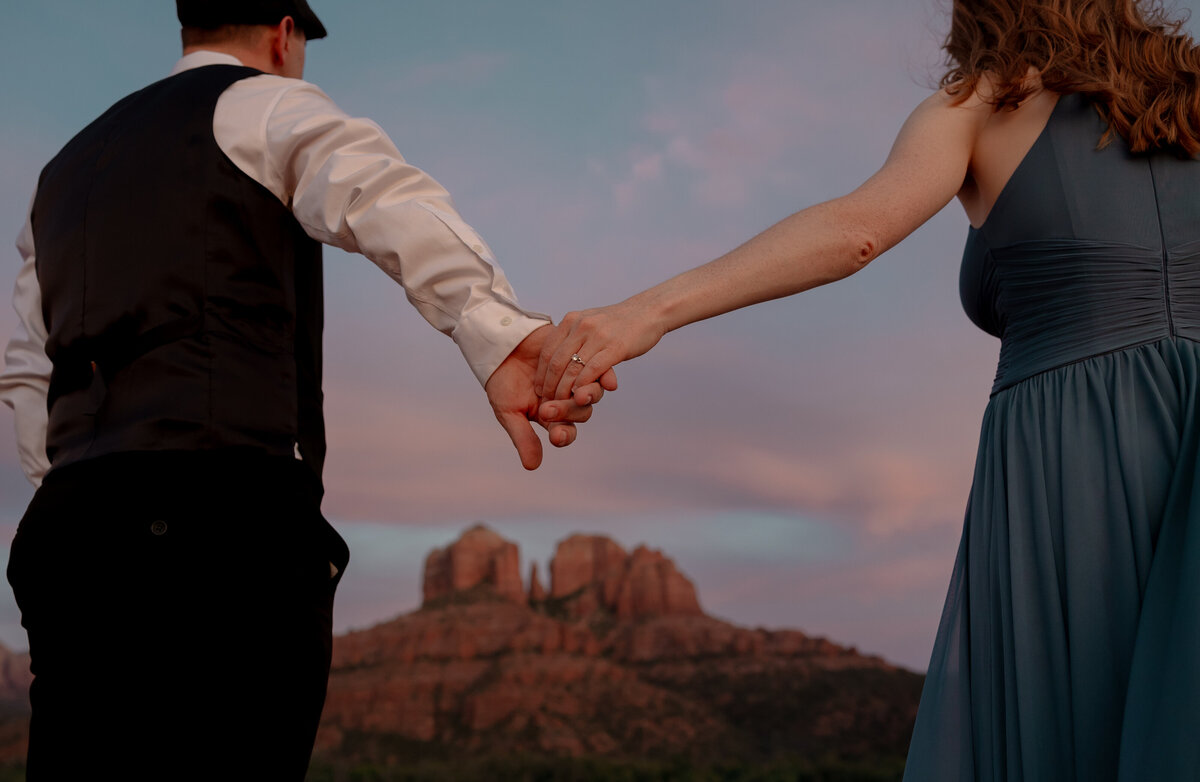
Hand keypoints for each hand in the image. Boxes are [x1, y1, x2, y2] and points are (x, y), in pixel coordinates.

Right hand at [485, 324, 617, 469]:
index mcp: (552, 417)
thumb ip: (523, 437)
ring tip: (578, 394)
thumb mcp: (508, 412)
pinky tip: (606, 380)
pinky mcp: (581, 358)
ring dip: (588, 396)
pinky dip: (603, 375)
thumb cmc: (501, 381)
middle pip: (581, 413)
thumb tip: (532, 467)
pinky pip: (599, 369)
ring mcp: (576, 379)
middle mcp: (567, 400)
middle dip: (567, 412)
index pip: (566, 432)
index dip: (564, 436)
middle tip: (547, 408)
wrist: (501, 345)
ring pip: (592, 393)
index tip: (556, 436)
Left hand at [535, 299, 664, 401]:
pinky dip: (583, 386)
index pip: (548, 351)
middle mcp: (581, 326)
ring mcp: (598, 336)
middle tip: (547, 403)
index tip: (539, 390)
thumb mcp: (590, 321)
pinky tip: (579, 396)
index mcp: (571, 320)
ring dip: (564, 391)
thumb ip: (573, 336)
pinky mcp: (615, 347)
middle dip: (550, 386)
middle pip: (556, 362)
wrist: (649, 312)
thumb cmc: (619, 322)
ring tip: (561, 404)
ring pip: (572, 369)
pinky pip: (592, 370)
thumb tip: (557, 357)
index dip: (542, 374)